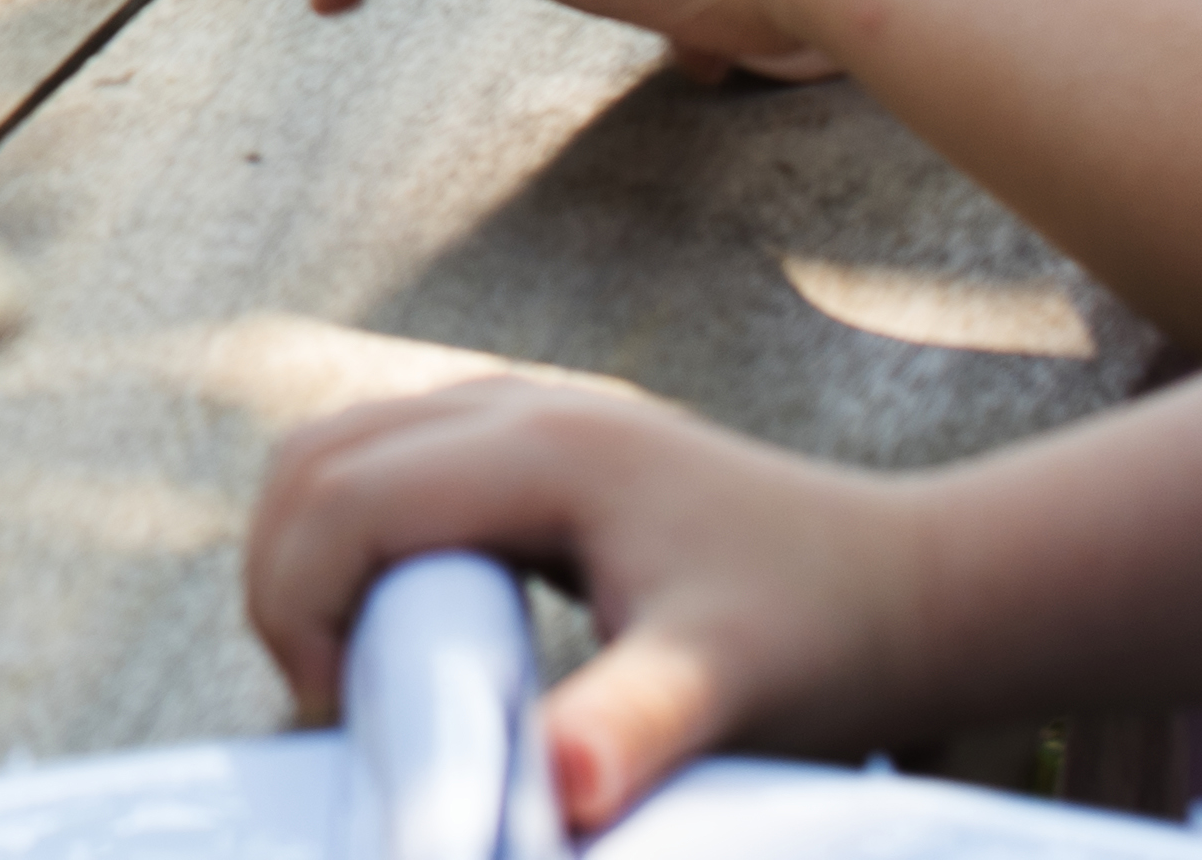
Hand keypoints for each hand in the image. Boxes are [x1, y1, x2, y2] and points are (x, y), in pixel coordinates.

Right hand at [246, 371, 942, 828]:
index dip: (299, 607)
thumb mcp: (727, 692)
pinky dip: (354, 539)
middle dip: (282, 579)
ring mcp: (526, 414)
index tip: (341, 721)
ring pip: (340, 448)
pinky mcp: (537, 446)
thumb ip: (628, 729)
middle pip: (314, 456)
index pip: (340, 495)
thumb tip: (552, 794)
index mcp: (544, 451)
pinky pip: (389, 464)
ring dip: (308, 554)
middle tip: (328, 705)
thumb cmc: (828, 638)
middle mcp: (519, 406)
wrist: (919, 584)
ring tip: (353, 677)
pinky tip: (407, 633)